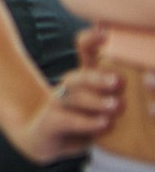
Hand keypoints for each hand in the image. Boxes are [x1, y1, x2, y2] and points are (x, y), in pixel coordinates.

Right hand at [10, 27, 121, 162]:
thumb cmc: (79, 118)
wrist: (43, 137)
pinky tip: (104, 123)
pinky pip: (68, 120)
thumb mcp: (99, 103)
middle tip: (119, 81)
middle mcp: (67, 88)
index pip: (85, 52)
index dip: (90, 41)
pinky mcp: (50, 123)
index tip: (104, 34)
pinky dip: (87, 122)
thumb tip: (127, 61)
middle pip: (78, 77)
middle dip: (98, 78)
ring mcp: (56, 105)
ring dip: (96, 101)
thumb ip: (113, 87)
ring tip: (116, 106)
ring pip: (74, 98)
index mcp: (82, 78)